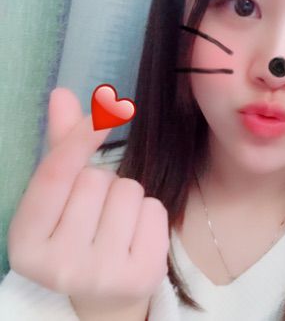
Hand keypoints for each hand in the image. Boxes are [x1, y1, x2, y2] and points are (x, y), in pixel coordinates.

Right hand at [7, 87, 168, 310]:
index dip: (78, 138)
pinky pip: (155, 210)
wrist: (105, 292)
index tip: (103, 111)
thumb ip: (61, 146)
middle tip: (98, 212)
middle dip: (104, 183)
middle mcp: (57, 265)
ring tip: (117, 225)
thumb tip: (61, 94)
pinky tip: (136, 237)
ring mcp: (100, 275)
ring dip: (128, 197)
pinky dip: (150, 214)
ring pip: (130, 191)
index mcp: (25, 241)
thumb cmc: (79, 233)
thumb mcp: (62, 197)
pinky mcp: (140, 276)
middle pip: (98, 179)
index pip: (54, 176)